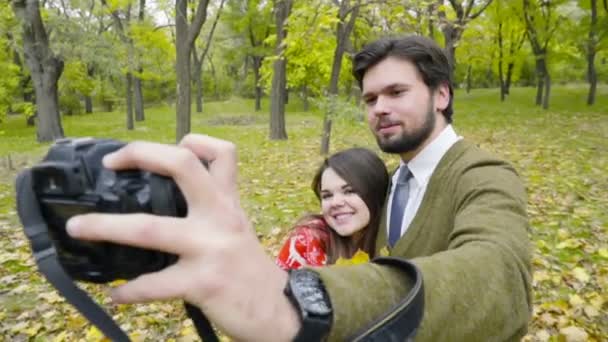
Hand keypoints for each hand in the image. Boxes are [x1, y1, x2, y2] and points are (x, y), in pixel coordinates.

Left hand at [66, 134, 298, 340]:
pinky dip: (129, 289)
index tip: (158, 151)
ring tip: (78, 228)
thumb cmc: (250, 270)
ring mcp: (211, 248)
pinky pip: (155, 284)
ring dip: (105, 226)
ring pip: (150, 228)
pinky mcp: (203, 282)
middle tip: (111, 164)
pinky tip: (117, 293)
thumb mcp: (237, 229)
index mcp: (229, 202)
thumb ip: (210, 211)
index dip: (191, 140)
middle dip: (140, 155)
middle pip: (182, 165)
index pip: (220, 153)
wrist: (280, 310)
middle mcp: (221, 216)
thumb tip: (160, 204)